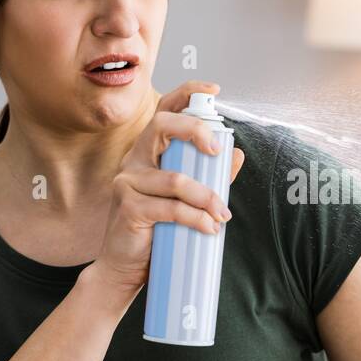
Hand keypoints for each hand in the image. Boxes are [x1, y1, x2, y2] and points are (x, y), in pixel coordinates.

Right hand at [91, 80, 245, 293]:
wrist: (125, 268)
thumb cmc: (155, 231)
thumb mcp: (186, 200)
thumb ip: (210, 176)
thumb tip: (235, 153)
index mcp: (149, 152)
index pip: (164, 112)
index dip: (186, 95)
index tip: (212, 92)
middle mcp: (135, 160)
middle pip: (162, 126)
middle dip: (194, 130)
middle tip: (217, 151)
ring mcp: (128, 182)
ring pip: (176, 178)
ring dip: (207, 197)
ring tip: (221, 214)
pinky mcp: (129, 207)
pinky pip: (171, 207)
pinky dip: (196, 218)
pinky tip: (208, 228)